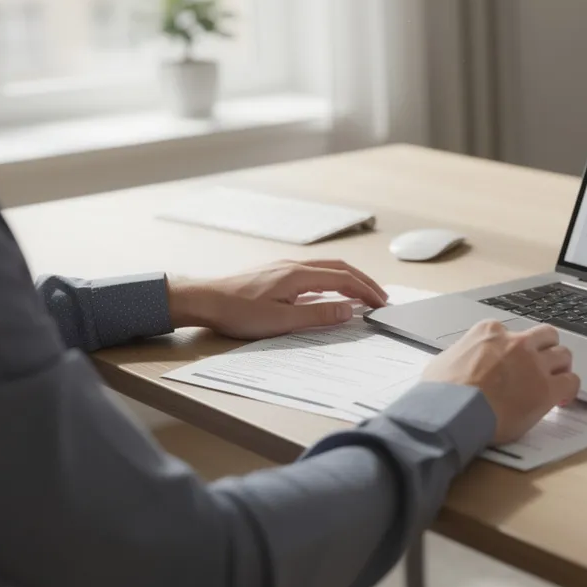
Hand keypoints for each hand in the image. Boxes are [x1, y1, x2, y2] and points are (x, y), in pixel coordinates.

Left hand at [168, 260, 388, 339]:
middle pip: (339, 268)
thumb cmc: (237, 312)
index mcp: (299, 275)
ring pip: (326, 267)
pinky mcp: (275, 273)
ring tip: (361, 293)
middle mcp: (294, 266)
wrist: (204, 299)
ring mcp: (284, 267)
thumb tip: (349, 310)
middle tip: (380, 296)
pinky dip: (331, 280)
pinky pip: (313, 272)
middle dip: (363, 281)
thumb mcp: (281, 321)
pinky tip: (329, 292)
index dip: (366, 291)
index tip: (382, 303)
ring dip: (348, 279)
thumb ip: (318, 316)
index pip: (343, 279)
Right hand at [422, 321, 580, 444]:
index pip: (512, 332)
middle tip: (543, 365)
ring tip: (554, 382)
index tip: (513, 363)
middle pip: (546, 336)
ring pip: (563, 355)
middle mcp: (516, 342)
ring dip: (560, 368)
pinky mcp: (546, 388)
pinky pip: (571, 381)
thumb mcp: (444, 361)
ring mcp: (533, 364)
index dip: (515, 349)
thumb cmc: (442, 393)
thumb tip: (459, 364)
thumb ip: (460, 355)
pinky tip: (561, 399)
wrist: (452, 412)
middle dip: (546, 349)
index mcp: (490, 332)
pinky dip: (569, 389)